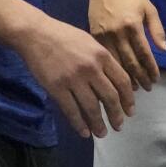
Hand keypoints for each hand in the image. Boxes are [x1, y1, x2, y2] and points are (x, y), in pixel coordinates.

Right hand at [15, 13, 135, 138]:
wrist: (35, 33)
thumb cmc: (63, 35)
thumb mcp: (89, 42)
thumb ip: (102, 60)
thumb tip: (113, 82)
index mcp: (102, 55)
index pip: (122, 81)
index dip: (128, 99)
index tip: (130, 111)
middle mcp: (91, 68)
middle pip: (110, 97)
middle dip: (116, 115)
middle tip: (118, 126)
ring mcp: (73, 79)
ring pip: (92, 108)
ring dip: (99, 124)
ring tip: (102, 133)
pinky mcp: (57, 88)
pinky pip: (71, 111)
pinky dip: (79, 124)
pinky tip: (84, 132)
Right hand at [86, 0, 165, 90]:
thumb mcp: (148, 7)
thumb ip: (157, 29)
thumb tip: (164, 50)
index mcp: (133, 25)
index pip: (144, 53)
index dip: (151, 68)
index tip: (156, 79)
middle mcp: (118, 32)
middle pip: (130, 61)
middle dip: (140, 77)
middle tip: (148, 88)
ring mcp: (104, 35)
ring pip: (116, 63)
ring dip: (126, 78)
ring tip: (134, 88)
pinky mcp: (94, 35)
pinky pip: (104, 57)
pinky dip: (112, 69)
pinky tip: (117, 77)